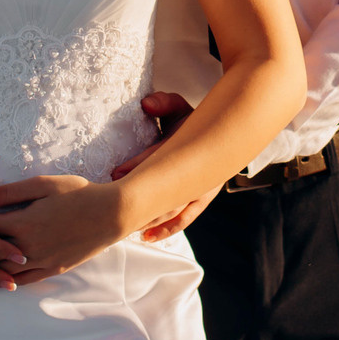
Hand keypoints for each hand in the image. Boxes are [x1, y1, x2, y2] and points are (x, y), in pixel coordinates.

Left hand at [0, 174, 135, 280]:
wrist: (112, 214)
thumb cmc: (78, 193)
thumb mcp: (43, 184)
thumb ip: (8, 193)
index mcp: (23, 223)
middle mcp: (28, 248)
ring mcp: (41, 262)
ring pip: (3, 274)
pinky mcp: (53, 270)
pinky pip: (24, 281)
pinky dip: (6, 282)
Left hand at [106, 93, 213, 240]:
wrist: (225, 139)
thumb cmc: (196, 124)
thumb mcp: (181, 109)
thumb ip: (164, 103)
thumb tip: (146, 104)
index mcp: (194, 146)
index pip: (164, 157)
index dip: (139, 165)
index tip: (116, 173)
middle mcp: (200, 172)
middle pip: (168, 189)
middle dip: (139, 196)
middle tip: (112, 201)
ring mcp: (202, 189)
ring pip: (174, 209)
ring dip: (149, 215)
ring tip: (123, 221)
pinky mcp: (200, 201)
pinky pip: (183, 219)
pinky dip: (166, 229)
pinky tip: (147, 236)